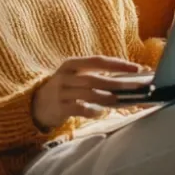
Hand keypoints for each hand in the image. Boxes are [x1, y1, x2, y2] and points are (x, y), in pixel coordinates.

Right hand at [31, 56, 149, 131]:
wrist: (37, 105)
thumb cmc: (65, 89)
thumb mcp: (75, 77)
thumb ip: (95, 75)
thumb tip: (126, 78)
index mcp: (72, 64)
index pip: (98, 61)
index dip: (118, 64)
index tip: (137, 68)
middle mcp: (65, 76)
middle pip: (95, 78)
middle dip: (117, 82)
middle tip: (136, 86)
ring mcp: (61, 92)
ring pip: (88, 93)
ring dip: (107, 97)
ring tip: (120, 100)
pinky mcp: (60, 107)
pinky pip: (80, 109)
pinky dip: (92, 111)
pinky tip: (100, 113)